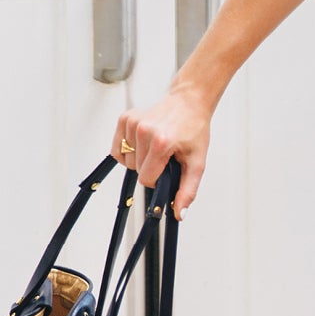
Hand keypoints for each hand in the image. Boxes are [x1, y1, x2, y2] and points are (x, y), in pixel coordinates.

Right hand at [112, 88, 211, 216]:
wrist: (189, 102)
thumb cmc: (193, 129)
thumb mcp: (197, 162)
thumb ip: (187, 190)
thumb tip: (179, 213)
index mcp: (161, 142)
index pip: (146, 179)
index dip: (157, 179)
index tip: (167, 168)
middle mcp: (143, 130)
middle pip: (136, 170)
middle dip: (150, 168)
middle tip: (165, 154)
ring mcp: (132, 122)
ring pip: (126, 160)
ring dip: (140, 159)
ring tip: (156, 146)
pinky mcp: (125, 118)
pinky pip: (118, 148)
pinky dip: (128, 150)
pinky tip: (143, 143)